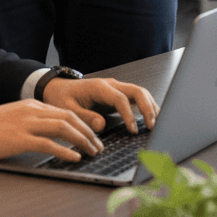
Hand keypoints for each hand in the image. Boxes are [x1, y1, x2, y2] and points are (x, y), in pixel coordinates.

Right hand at [0, 99, 102, 161]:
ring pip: (63, 128)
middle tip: (99, 146)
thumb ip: (30, 122)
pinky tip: (73, 158)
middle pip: (69, 117)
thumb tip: (49, 134)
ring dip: (82, 141)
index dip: (82, 124)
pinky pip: (48, 143)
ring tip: (92, 152)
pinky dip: (65, 151)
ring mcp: (25, 123)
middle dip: (88, 132)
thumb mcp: (12, 118)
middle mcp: (31, 110)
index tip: (93, 136)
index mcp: (30, 104)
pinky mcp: (19, 138)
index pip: (64, 111)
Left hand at [42, 77, 158, 134]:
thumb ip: (84, 117)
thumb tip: (101, 125)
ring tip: (156, 125)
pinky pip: (137, 98)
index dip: (129, 115)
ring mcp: (116, 88)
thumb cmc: (63, 98)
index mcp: (99, 87)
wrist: (59, 89)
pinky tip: (152, 119)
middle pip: (136, 90)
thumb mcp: (68, 109)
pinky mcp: (118, 94)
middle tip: (151, 127)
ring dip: (150, 107)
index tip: (133, 131)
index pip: (120, 98)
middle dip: (147, 108)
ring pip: (140, 92)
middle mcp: (111, 85)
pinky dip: (147, 107)